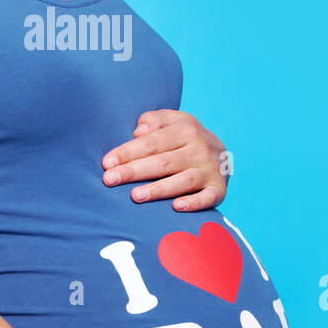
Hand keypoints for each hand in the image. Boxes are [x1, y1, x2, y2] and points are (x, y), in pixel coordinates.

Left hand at [101, 109, 230, 211]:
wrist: (221, 153)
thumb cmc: (184, 138)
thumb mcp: (171, 121)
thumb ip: (153, 120)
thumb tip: (138, 131)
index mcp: (186, 129)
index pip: (151, 142)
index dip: (128, 152)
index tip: (107, 163)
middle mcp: (200, 148)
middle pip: (163, 162)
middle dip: (134, 171)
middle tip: (110, 180)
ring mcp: (211, 170)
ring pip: (183, 180)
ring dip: (159, 189)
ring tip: (135, 196)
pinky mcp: (219, 189)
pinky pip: (208, 197)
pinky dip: (195, 203)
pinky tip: (176, 207)